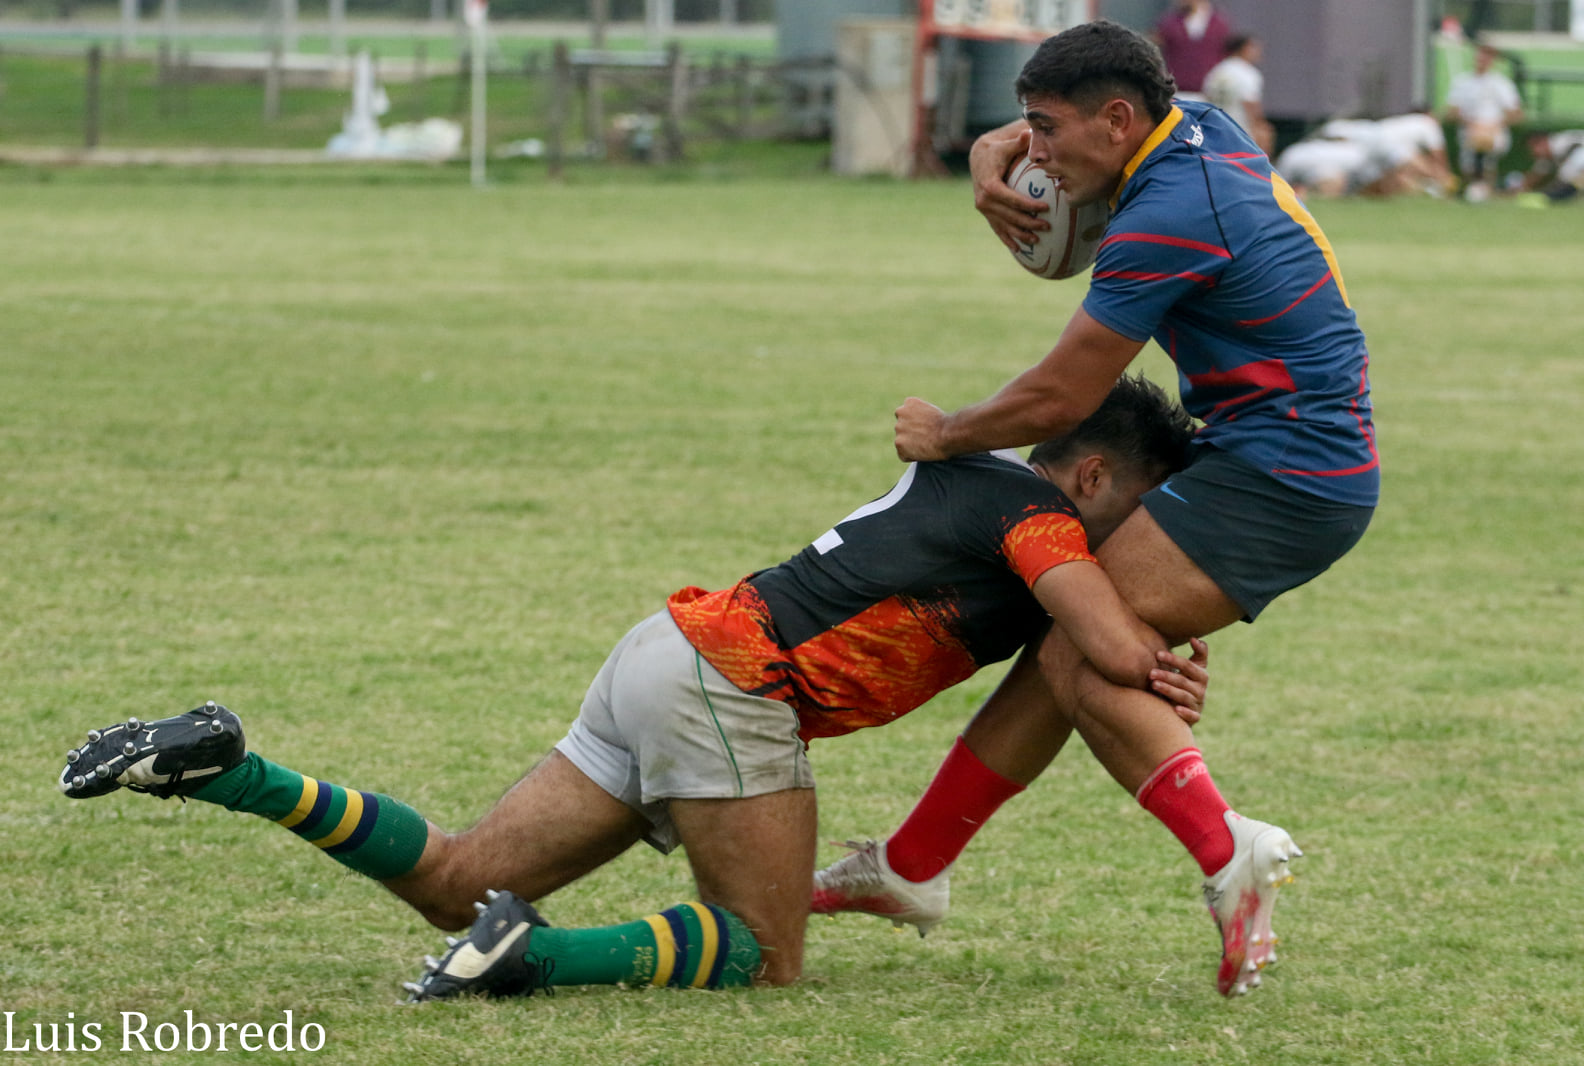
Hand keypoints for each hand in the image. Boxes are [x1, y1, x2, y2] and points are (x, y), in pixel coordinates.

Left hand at [894, 397, 949, 461]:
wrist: (948, 434)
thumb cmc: (947, 425)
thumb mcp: (933, 413)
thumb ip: (920, 417)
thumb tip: (918, 428)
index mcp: (909, 402)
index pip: (906, 415)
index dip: (916, 424)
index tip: (926, 428)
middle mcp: (900, 412)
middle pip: (902, 428)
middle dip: (911, 434)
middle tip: (926, 438)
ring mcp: (898, 428)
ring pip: (902, 441)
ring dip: (911, 445)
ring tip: (926, 445)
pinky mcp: (899, 444)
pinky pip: (903, 455)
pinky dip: (912, 456)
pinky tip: (924, 451)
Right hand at [970, 125, 1049, 251]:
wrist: (978, 159)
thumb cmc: (998, 150)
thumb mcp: (1007, 145)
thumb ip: (1019, 142)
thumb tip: (1029, 132)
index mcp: (990, 186)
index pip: (1012, 199)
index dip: (1028, 205)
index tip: (1045, 208)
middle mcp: (984, 200)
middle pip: (1009, 215)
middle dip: (1028, 222)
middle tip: (1047, 226)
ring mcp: (984, 209)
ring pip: (1004, 225)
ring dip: (1021, 234)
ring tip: (1038, 240)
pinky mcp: (986, 214)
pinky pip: (997, 229)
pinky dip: (1008, 239)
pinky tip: (1020, 249)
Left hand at [1149, 637, 1208, 724]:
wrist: (1187, 707)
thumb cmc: (1186, 682)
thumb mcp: (1193, 668)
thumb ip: (1198, 653)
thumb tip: (1195, 638)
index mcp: (1201, 675)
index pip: (1188, 665)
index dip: (1174, 660)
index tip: (1157, 654)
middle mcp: (1201, 689)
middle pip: (1183, 681)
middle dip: (1166, 675)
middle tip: (1150, 672)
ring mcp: (1198, 704)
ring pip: (1183, 696)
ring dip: (1169, 690)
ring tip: (1153, 685)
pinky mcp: (1195, 717)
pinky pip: (1193, 716)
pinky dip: (1185, 713)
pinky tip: (1175, 709)